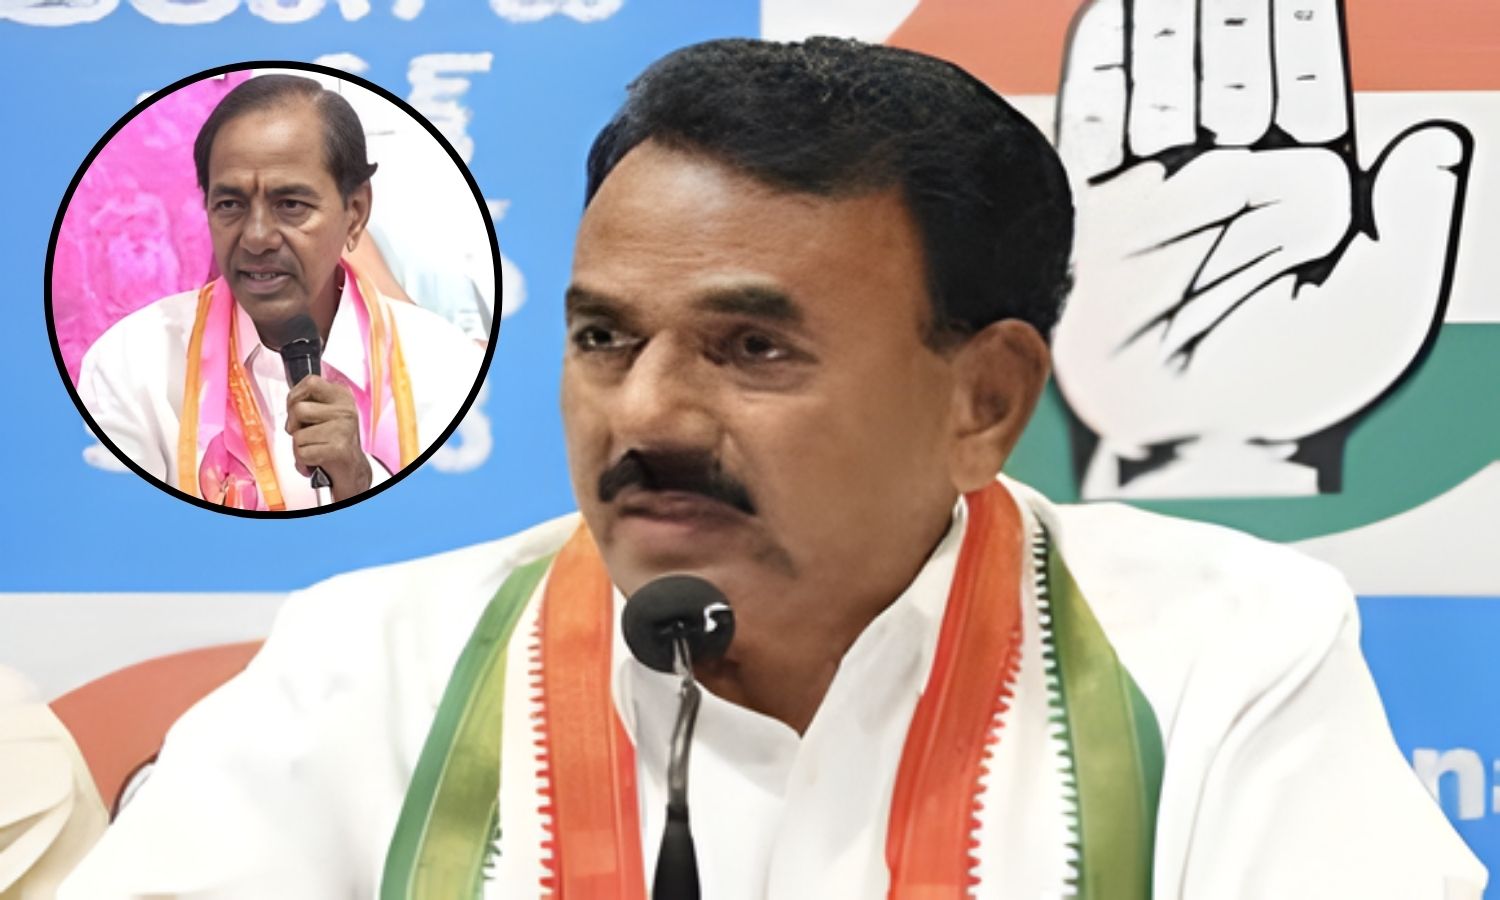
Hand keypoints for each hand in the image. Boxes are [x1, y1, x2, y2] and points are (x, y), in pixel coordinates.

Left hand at [285, 375, 372, 501]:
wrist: (352, 467)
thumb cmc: (333, 439)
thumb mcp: (325, 412)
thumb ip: (309, 400)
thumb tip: (291, 400)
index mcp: (342, 395)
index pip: (311, 381)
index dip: (295, 395)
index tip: (297, 407)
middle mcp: (345, 410)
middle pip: (298, 408)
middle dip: (293, 424)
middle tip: (305, 432)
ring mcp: (343, 429)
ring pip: (297, 434)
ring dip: (298, 445)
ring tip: (313, 446)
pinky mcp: (338, 449)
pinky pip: (301, 452)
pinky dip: (302, 461)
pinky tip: (314, 459)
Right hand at [1051, 0, 1470, 497]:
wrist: (1195, 441)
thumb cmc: (1290, 387)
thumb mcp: (1383, 306)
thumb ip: (1417, 218)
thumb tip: (1433, 141)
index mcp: (1306, 189)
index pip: (1304, 85)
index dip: (1298, 32)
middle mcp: (1234, 179)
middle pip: (1232, 71)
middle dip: (1228, 23)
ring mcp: (1166, 190)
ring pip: (1170, 82)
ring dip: (1168, 30)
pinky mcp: (1102, 210)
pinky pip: (1100, 125)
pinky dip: (1104, 69)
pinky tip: (1109, 19)